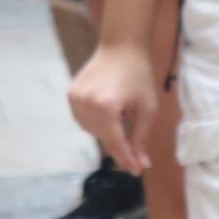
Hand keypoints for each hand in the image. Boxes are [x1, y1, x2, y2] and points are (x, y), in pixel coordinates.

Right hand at [67, 38, 171, 176]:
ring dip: (107, 133)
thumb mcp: (147, 108)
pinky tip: (107, 115)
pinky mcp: (71, 95)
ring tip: (121, 121)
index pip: (116, 142)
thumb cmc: (139, 76)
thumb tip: (141, 164)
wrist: (122, 47)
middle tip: (136, 154)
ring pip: (92, 131)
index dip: (128, 158)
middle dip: (120, 146)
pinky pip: (83, 120)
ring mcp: (75, 99)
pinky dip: (95, 123)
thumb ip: (141, 138)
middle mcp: (86, 104)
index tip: (138, 171)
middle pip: (104, 138)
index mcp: (107, 107)